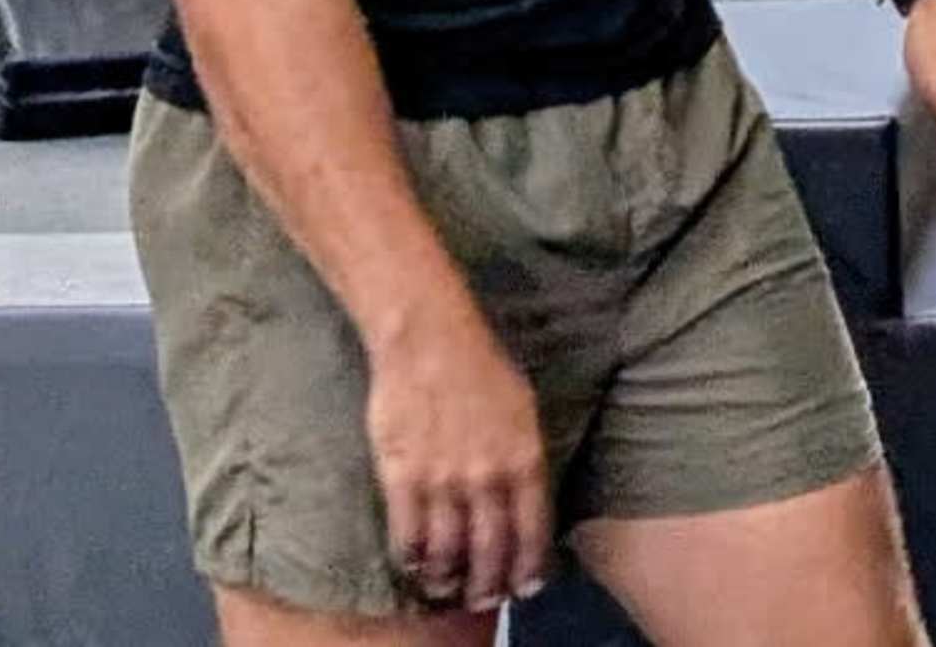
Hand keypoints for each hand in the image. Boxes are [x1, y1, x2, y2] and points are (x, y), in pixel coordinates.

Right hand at [364, 293, 551, 614]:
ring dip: (450, 582)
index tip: (524, 588)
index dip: (528, 569)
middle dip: (489, 587)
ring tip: (449, 588)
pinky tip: (416, 565)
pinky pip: (408, 540)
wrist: (429, 336)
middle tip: (485, 598)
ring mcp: (444, 481)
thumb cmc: (481, 365)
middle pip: (491, 555)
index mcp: (524, 457)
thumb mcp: (523, 409)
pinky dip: (413, 563)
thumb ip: (523, 459)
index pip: (532, 533)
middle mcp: (487, 477)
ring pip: (449, 556)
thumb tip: (524, 504)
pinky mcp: (403, 479)